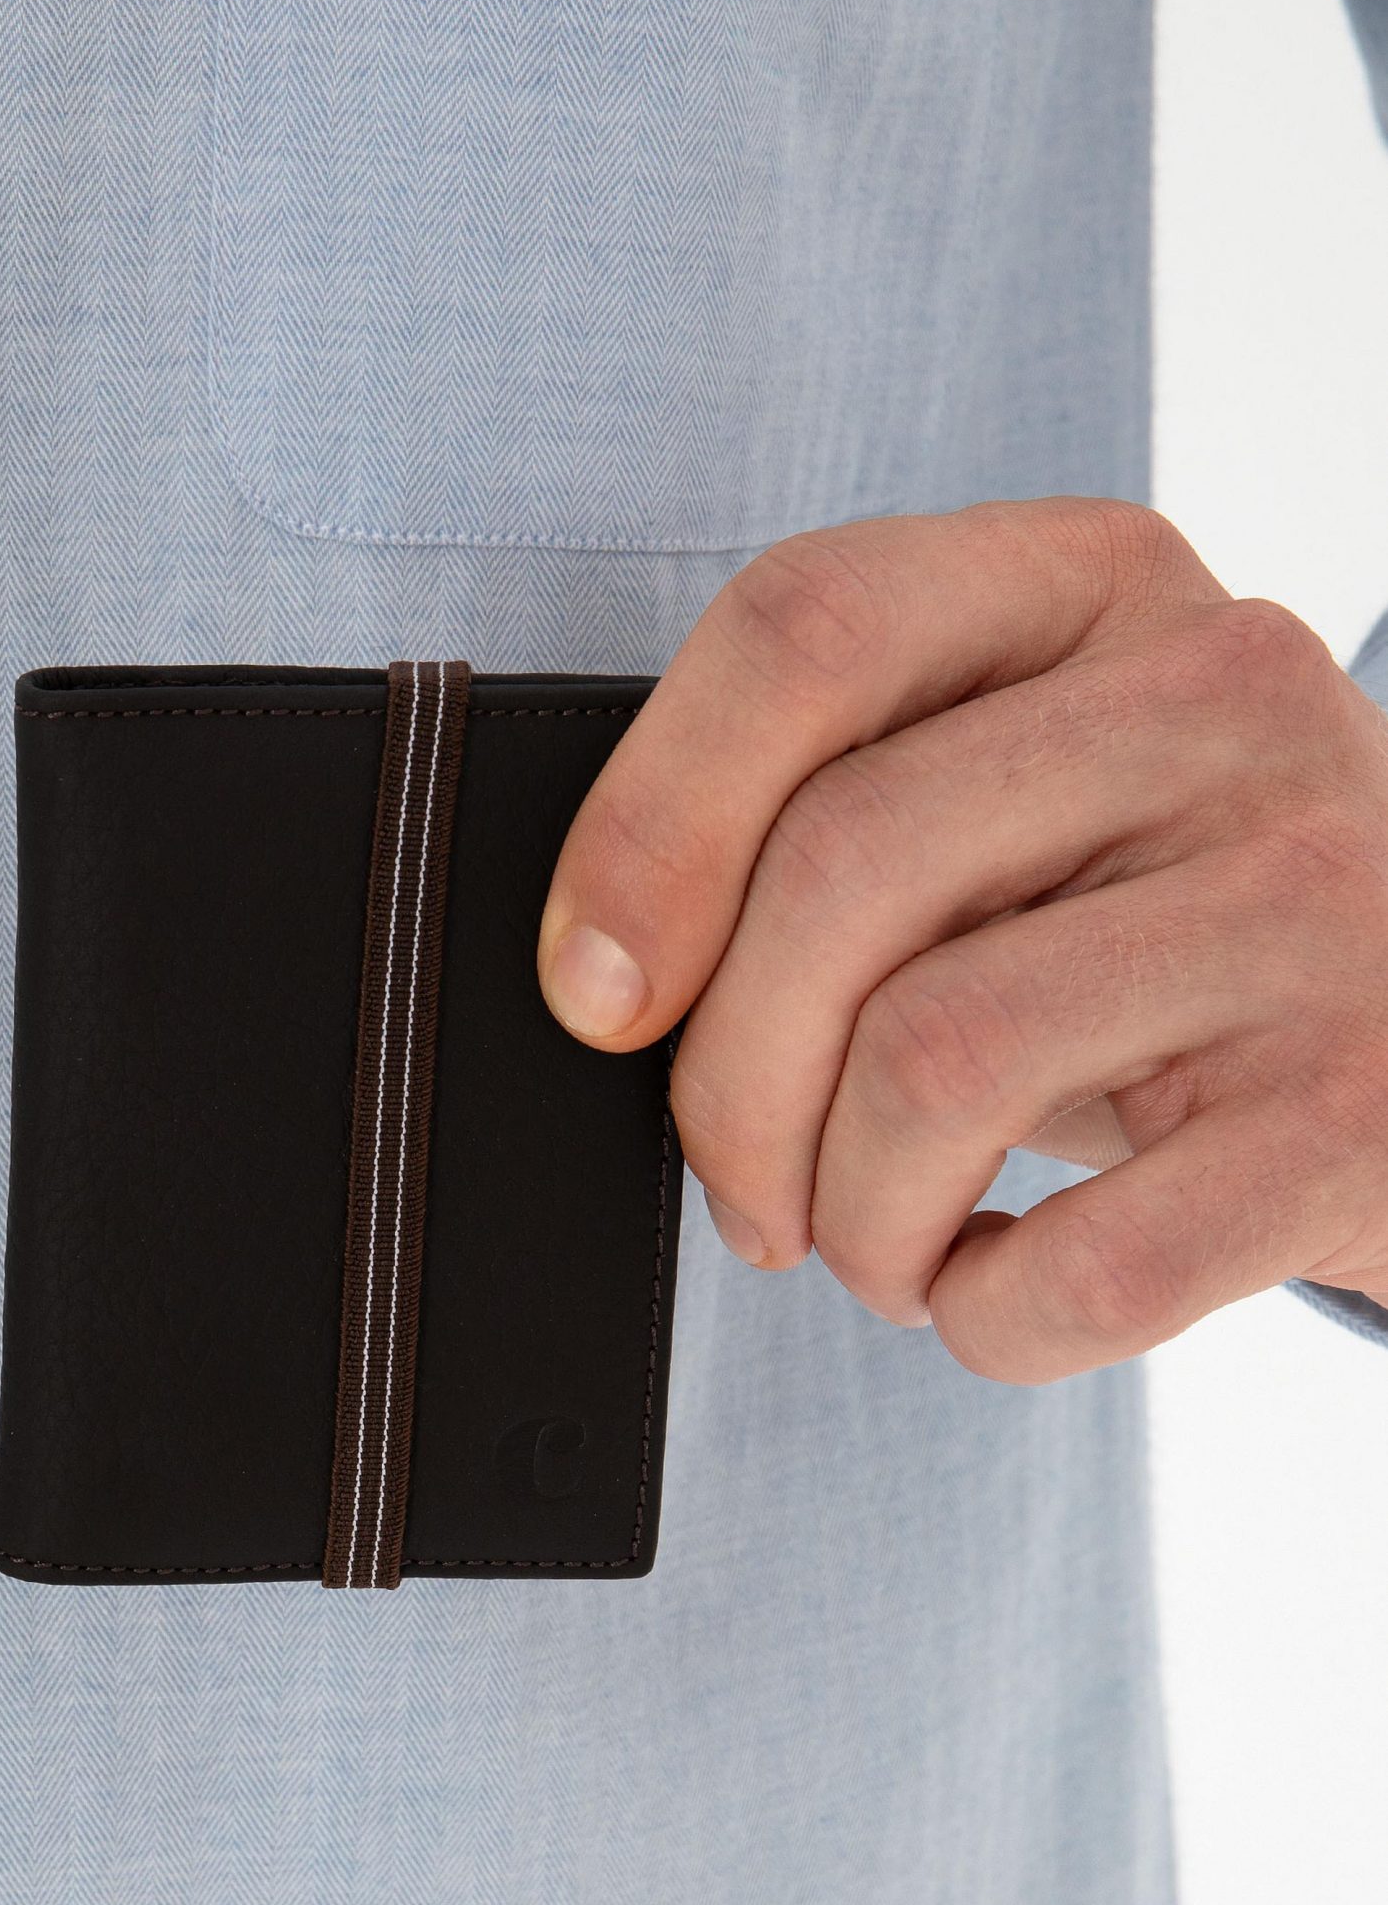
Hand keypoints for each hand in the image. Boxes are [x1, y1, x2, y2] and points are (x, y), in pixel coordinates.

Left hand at [537, 497, 1387, 1382]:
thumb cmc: (1148, 928)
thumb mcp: (1010, 807)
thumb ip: (827, 817)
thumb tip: (607, 980)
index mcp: (1095, 586)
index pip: (810, 626)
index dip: (649, 823)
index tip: (593, 995)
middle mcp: (1226, 699)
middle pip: (843, 865)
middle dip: (730, 1082)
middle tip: (747, 1187)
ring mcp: (1315, 900)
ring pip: (935, 1060)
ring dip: (850, 1214)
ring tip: (884, 1240)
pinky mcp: (1358, 1108)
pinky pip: (1078, 1262)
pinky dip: (984, 1319)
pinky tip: (998, 1281)